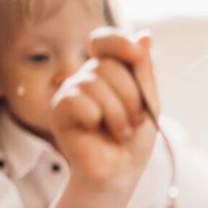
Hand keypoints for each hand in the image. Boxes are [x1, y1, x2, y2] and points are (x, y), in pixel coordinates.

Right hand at [51, 28, 157, 192]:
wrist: (119, 172)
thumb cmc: (134, 139)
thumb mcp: (149, 102)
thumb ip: (144, 70)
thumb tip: (145, 36)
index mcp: (111, 71)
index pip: (106, 41)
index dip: (119, 42)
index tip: (136, 53)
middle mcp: (88, 77)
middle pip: (108, 65)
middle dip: (130, 96)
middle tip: (134, 120)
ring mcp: (71, 91)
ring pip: (94, 82)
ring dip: (117, 112)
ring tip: (120, 131)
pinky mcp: (59, 109)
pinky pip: (76, 98)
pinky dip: (94, 116)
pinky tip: (94, 129)